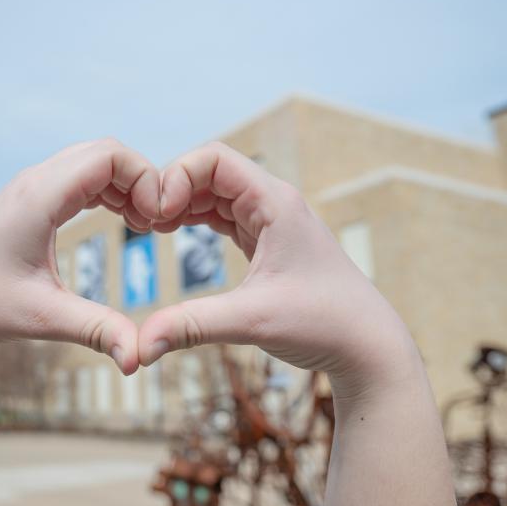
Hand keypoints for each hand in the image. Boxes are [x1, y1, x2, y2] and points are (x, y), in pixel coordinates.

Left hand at [0, 139, 159, 373]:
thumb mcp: (40, 318)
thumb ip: (96, 330)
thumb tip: (139, 357)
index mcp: (41, 196)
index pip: (110, 155)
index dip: (146, 178)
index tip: (157, 221)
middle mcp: (37, 182)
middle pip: (106, 151)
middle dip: (141, 180)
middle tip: (155, 224)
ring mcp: (31, 188)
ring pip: (93, 162)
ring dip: (124, 186)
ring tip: (142, 226)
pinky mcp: (29, 201)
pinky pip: (79, 178)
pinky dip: (107, 192)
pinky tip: (120, 222)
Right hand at [138, 142, 420, 396]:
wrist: (366, 346)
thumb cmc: (323, 324)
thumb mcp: (251, 321)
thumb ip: (192, 326)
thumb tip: (140, 346)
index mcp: (275, 203)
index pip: (215, 159)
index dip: (176, 176)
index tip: (155, 215)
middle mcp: (274, 204)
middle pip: (210, 171)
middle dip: (173, 189)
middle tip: (143, 222)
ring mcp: (271, 222)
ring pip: (215, 193)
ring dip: (182, 203)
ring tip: (150, 227)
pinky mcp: (267, 243)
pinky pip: (224, 216)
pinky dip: (195, 219)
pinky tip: (172, 232)